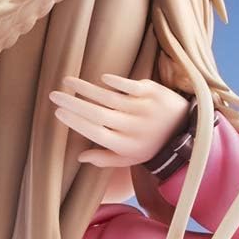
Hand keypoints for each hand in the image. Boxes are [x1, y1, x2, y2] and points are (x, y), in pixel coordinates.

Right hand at [49, 74, 191, 166]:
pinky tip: (101, 79)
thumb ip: (104, 159)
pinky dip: (116, 83)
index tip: (58, 113)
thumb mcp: (128, 159)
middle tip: (54, 95)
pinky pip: (131, 86)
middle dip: (73, 103)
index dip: (76, 123)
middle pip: (97, 114)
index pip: (95, 133)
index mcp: (124, 145)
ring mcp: (142, 108)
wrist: (184, 130)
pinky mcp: (152, 92)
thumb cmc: (149, 145)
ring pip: (110, 98)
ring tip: (67, 81)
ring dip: (86, 89)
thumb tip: (79, 157)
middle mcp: (132, 127)